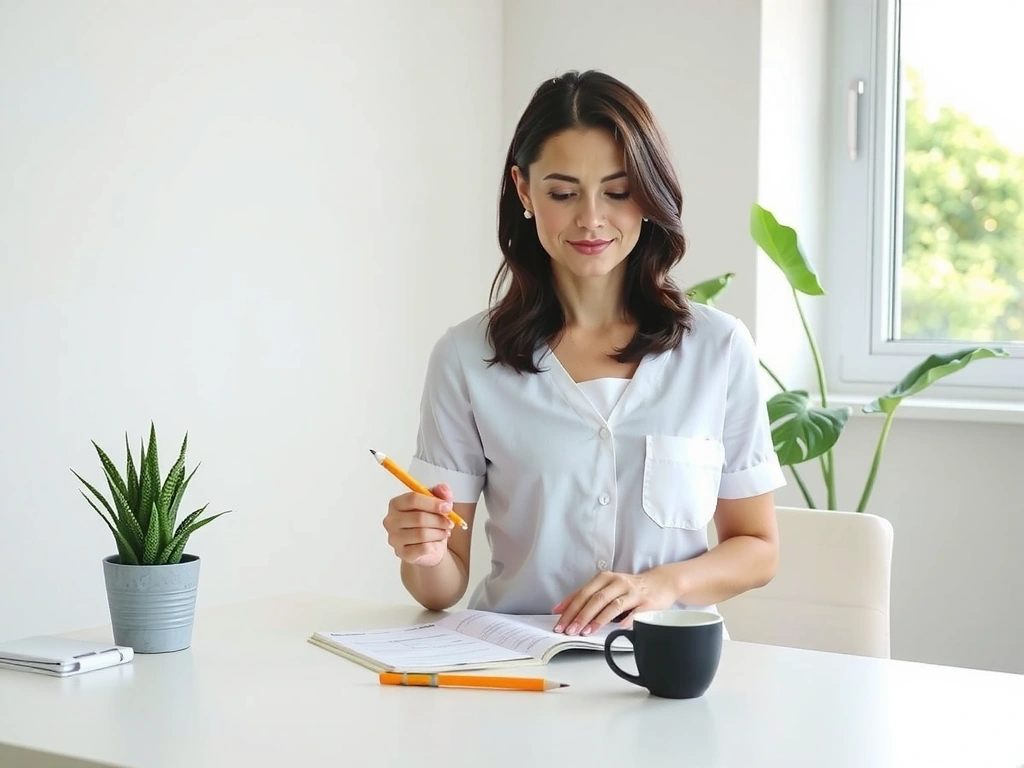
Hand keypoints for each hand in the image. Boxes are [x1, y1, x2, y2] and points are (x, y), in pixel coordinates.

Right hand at [382, 483, 454, 566]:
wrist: (428, 548)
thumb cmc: (429, 523)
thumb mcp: (437, 505)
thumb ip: (441, 494)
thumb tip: (443, 488)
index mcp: (396, 503)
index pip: (412, 499)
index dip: (432, 503)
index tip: (447, 507)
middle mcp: (391, 520)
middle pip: (418, 517)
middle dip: (439, 520)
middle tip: (450, 523)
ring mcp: (394, 538)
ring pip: (421, 534)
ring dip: (438, 533)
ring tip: (445, 532)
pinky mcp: (401, 553)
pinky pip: (422, 548)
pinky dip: (434, 545)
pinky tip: (437, 542)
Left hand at [552, 569, 676, 636]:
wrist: (661, 582)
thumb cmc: (630, 587)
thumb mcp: (607, 587)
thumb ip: (587, 597)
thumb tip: (562, 610)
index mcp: (605, 578)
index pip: (583, 593)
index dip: (569, 607)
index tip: (559, 621)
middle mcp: (618, 582)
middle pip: (595, 599)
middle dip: (580, 616)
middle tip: (569, 630)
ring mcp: (633, 592)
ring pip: (612, 605)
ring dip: (597, 620)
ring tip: (586, 632)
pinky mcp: (647, 602)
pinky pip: (635, 613)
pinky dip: (625, 621)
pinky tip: (617, 629)